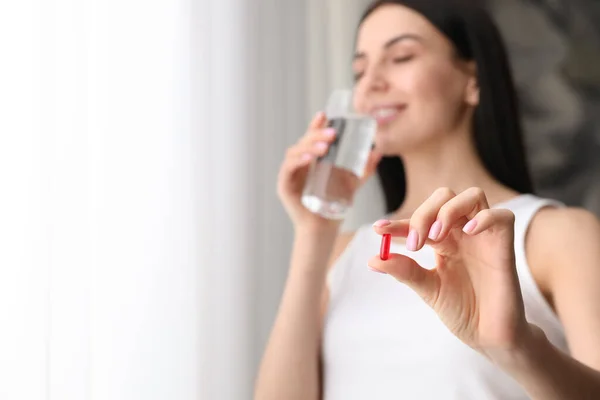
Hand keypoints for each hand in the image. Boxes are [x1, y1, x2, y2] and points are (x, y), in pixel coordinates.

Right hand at [277, 112, 381, 229]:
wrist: (323, 228)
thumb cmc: (334, 205)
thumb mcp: (352, 183)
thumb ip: (363, 169)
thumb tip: (377, 152)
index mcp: (311, 159)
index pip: (311, 137)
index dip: (316, 125)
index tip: (325, 115)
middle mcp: (299, 163)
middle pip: (304, 142)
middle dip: (317, 134)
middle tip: (333, 133)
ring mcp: (290, 173)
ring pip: (295, 152)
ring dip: (309, 146)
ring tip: (325, 147)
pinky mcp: (284, 185)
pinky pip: (288, 168)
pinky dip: (298, 161)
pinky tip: (309, 158)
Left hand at [368, 188, 530, 356]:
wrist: (489, 336)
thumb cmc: (462, 311)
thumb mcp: (427, 289)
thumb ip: (404, 271)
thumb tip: (373, 260)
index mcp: (445, 242)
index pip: (420, 220)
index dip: (398, 223)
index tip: (379, 229)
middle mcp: (464, 234)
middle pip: (445, 197)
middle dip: (424, 213)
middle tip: (415, 243)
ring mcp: (485, 237)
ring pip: (472, 196)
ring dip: (449, 210)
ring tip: (435, 236)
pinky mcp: (505, 246)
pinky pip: (503, 217)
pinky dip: (485, 217)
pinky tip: (469, 231)